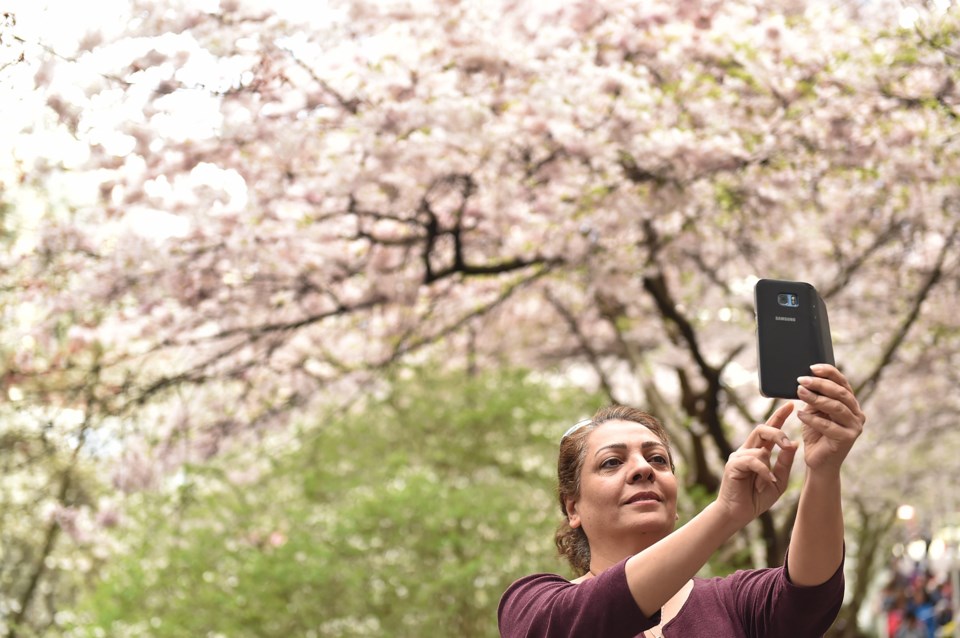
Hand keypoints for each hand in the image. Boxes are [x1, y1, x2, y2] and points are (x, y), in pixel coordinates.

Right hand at [716, 402, 797, 525]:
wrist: (738, 514)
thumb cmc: (756, 498)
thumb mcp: (779, 480)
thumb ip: (785, 463)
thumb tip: (794, 443)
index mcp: (758, 452)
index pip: (769, 429)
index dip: (779, 416)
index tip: (790, 405)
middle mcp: (746, 450)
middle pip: (761, 429)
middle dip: (777, 432)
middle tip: (788, 444)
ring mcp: (738, 456)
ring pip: (759, 447)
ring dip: (769, 463)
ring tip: (771, 479)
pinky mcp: (733, 464)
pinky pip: (753, 460)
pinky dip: (763, 471)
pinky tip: (767, 481)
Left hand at [796, 364, 865, 474]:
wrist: (818, 461)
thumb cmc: (816, 433)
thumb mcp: (814, 411)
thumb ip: (815, 397)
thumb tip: (805, 380)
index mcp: (851, 404)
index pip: (843, 383)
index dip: (829, 372)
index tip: (812, 367)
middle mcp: (857, 413)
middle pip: (840, 393)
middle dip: (820, 384)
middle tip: (801, 380)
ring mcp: (855, 427)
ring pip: (836, 407)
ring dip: (816, 399)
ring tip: (800, 392)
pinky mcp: (847, 439)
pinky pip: (829, 426)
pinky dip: (812, 419)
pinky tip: (800, 415)